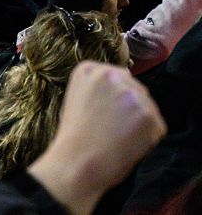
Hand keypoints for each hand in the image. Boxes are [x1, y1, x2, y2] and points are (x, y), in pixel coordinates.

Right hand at [28, 62, 165, 214]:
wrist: (77, 161)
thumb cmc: (74, 136)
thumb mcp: (77, 97)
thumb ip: (100, 86)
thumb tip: (129, 78)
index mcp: (90, 69)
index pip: (117, 77)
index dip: (111, 98)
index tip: (100, 112)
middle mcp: (111, 76)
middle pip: (135, 89)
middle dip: (128, 108)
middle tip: (109, 128)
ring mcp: (132, 95)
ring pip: (147, 107)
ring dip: (138, 123)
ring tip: (116, 136)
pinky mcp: (149, 115)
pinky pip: (156, 126)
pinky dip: (147, 138)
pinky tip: (126, 143)